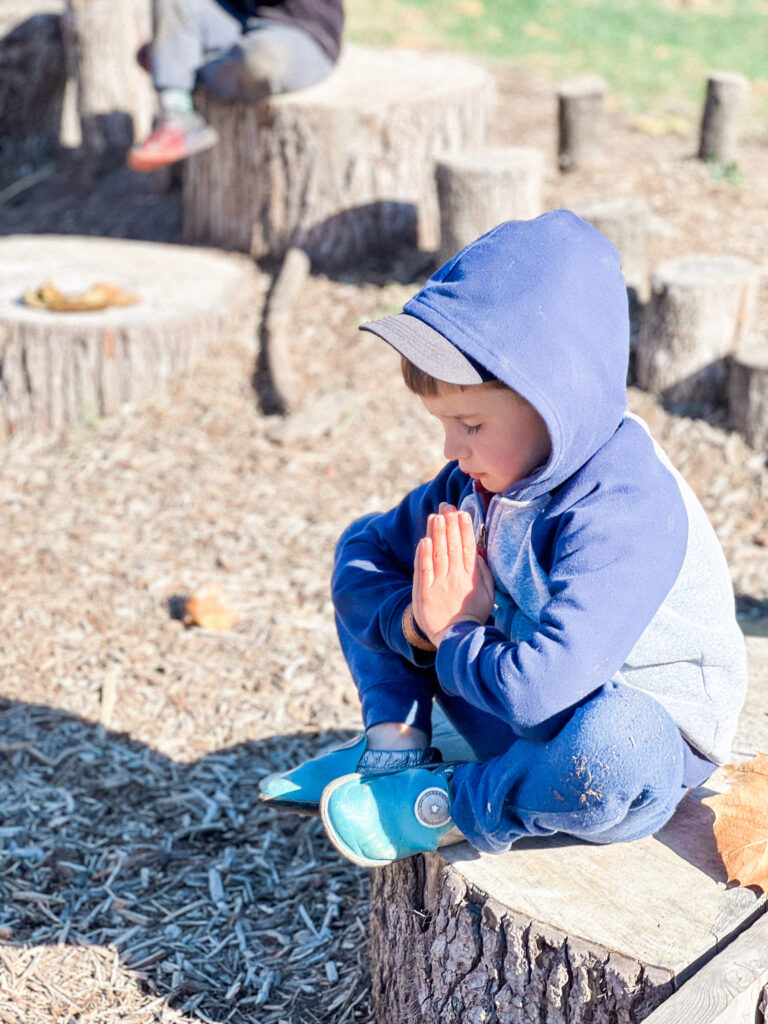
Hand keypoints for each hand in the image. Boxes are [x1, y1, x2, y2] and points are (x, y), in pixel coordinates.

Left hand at [412, 504, 493, 646]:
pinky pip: (424, 571)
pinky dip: (424, 555)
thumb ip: (484, 572)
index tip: (462, 513)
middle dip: (450, 524)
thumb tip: (479, 550)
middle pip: (453, 547)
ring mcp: (439, 586)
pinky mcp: (424, 593)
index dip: (465, 529)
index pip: (468, 548)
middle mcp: (456, 579)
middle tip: (447, 506)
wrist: (455, 639)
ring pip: (438, 554)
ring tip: (436, 516)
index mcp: (471, 578)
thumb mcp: (487, 594)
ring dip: (437, 533)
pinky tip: (424, 540)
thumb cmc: (471, 614)